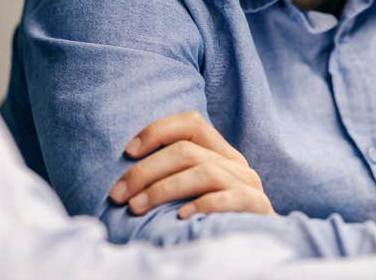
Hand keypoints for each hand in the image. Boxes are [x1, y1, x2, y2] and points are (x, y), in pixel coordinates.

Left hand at [108, 110, 274, 218]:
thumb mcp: (195, 191)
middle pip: (186, 150)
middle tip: (118, 193)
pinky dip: (201, 204)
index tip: (128, 151)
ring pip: (202, 171)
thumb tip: (128, 174)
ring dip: (162, 189)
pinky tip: (180, 217)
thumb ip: (176, 174)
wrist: (257, 252)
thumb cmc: (214, 221)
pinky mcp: (257, 207)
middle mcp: (236, 163)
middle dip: (146, 170)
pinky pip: (227, 198)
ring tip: (136, 207)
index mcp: (221, 152)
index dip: (157, 131)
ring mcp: (248, 184)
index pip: (191, 122)